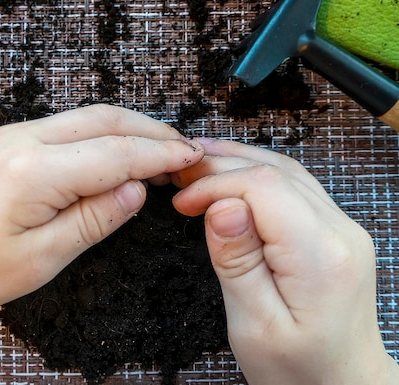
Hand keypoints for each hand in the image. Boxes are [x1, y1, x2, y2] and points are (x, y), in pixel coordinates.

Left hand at [0, 104, 203, 310]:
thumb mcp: (40, 259)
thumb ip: (93, 221)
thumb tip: (136, 192)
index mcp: (33, 172)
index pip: (115, 154)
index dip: (159, 155)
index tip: (192, 158)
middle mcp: (25, 139)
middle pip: (105, 121)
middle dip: (151, 132)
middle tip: (185, 150)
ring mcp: (15, 133)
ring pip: (88, 117)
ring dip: (129, 129)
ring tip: (162, 148)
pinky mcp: (12, 138)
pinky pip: (69, 125)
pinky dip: (104, 133)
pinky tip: (120, 150)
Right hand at [171, 139, 397, 384]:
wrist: (344, 384)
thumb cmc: (298, 368)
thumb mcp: (253, 324)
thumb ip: (237, 261)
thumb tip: (221, 206)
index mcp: (320, 256)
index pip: (262, 188)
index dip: (215, 184)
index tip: (180, 201)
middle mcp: (340, 232)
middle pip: (275, 172)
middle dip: (221, 165)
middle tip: (179, 170)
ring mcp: (343, 228)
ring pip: (286, 171)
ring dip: (239, 162)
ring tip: (197, 160)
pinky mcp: (335, 231)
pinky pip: (295, 186)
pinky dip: (258, 174)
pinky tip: (232, 172)